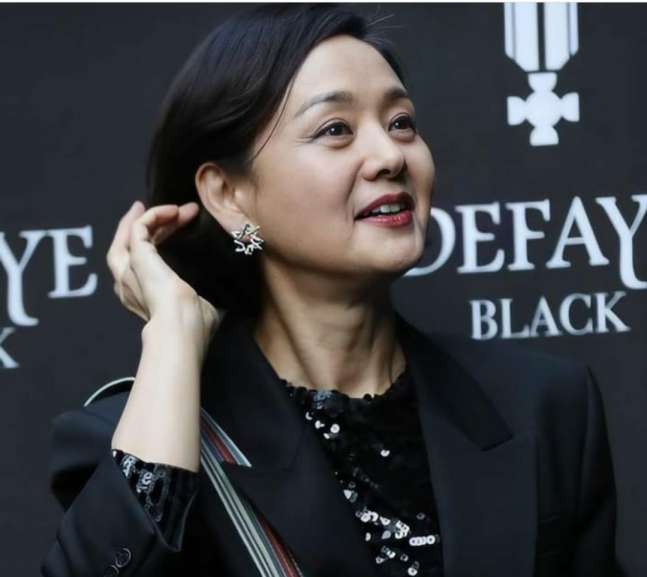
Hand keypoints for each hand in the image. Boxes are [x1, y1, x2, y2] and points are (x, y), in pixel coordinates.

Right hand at [106, 200, 223, 339]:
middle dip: (147, 228)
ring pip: (128, 238)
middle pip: (130, 249)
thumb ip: (208, 298)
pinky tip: (172, 210)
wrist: (182, 328)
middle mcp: (131, 286)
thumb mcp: (204, 308)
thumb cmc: (194, 325)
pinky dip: (153, 216)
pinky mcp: (137, 258)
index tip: (178, 227)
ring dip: (146, 219)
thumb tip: (227, 294)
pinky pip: (138, 229)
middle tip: (166, 211)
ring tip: (166, 206)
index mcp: (145, 298)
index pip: (147, 265)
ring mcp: (130, 271)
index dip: (160, 244)